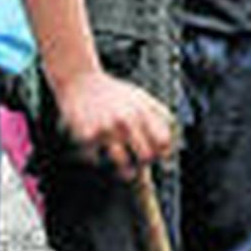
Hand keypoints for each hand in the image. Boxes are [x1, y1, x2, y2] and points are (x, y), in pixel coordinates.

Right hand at [57, 70, 175, 177]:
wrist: (80, 80)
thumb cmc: (113, 92)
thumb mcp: (141, 97)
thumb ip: (159, 115)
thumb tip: (171, 143)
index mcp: (143, 111)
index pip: (163, 141)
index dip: (163, 152)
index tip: (158, 155)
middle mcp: (126, 120)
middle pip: (146, 156)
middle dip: (145, 163)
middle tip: (140, 163)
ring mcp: (106, 129)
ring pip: (123, 163)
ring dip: (124, 169)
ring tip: (124, 169)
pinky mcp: (87, 136)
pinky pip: (97, 160)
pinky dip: (100, 160)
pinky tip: (100, 154)